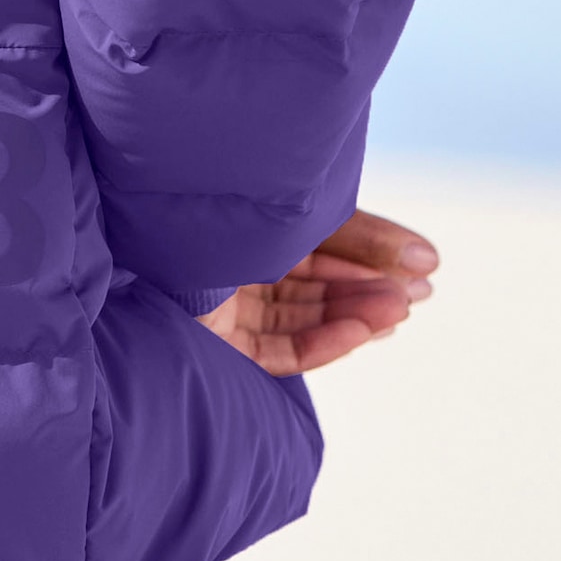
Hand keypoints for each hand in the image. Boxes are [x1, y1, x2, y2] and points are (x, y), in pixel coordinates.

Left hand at [197, 206, 439, 376]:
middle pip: (314, 278)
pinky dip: (322, 342)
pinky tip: (363, 331)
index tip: (424, 259)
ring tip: (401, 310)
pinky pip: (277, 349)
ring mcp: (222, 302)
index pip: (320, 235)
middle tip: (421, 293)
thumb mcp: (290, 216)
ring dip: (356, 314)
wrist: (134, 250)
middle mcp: (231, 258)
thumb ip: (352, 233)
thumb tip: (426, 255)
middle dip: (371, 285)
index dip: (373, 246)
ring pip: (301, 315)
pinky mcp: (214, 344)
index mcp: (243, 216)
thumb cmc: (207, 211)